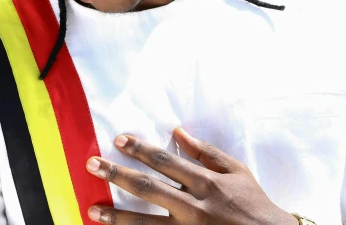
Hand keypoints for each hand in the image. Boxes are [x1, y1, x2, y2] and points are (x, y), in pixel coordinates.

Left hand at [85, 127, 297, 224]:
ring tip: (92, 208)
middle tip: (92, 164)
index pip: (165, 161)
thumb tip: (177, 131)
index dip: (140, 149)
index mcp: (206, 183)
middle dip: (117, 175)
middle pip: (148, 188)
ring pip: (146, 223)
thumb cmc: (254, 203)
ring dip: (116, 216)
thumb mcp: (235, 171)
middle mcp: (194, 207)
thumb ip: (205, 152)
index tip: (118, 139)